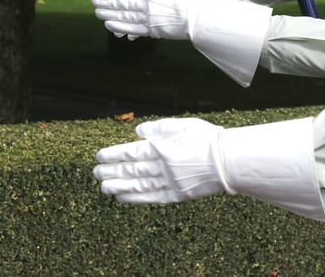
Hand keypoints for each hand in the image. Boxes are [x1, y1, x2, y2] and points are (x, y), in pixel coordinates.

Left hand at [92, 0, 205, 39]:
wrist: (199, 15)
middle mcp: (147, 5)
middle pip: (121, 3)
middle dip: (105, 2)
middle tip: (94, 1)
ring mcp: (148, 18)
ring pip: (123, 16)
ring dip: (108, 14)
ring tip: (97, 12)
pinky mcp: (152, 30)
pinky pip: (131, 28)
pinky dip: (118, 27)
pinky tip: (109, 25)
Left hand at [94, 118, 231, 204]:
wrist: (230, 161)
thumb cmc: (209, 140)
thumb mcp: (186, 124)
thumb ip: (160, 127)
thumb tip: (137, 131)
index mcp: (164, 148)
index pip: (133, 152)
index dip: (114, 155)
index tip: (99, 156)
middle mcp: (164, 167)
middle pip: (132, 170)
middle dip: (111, 171)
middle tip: (94, 172)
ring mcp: (170, 183)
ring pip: (138, 186)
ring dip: (118, 186)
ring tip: (102, 187)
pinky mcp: (177, 195)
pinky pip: (152, 198)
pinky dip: (135, 199)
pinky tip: (122, 198)